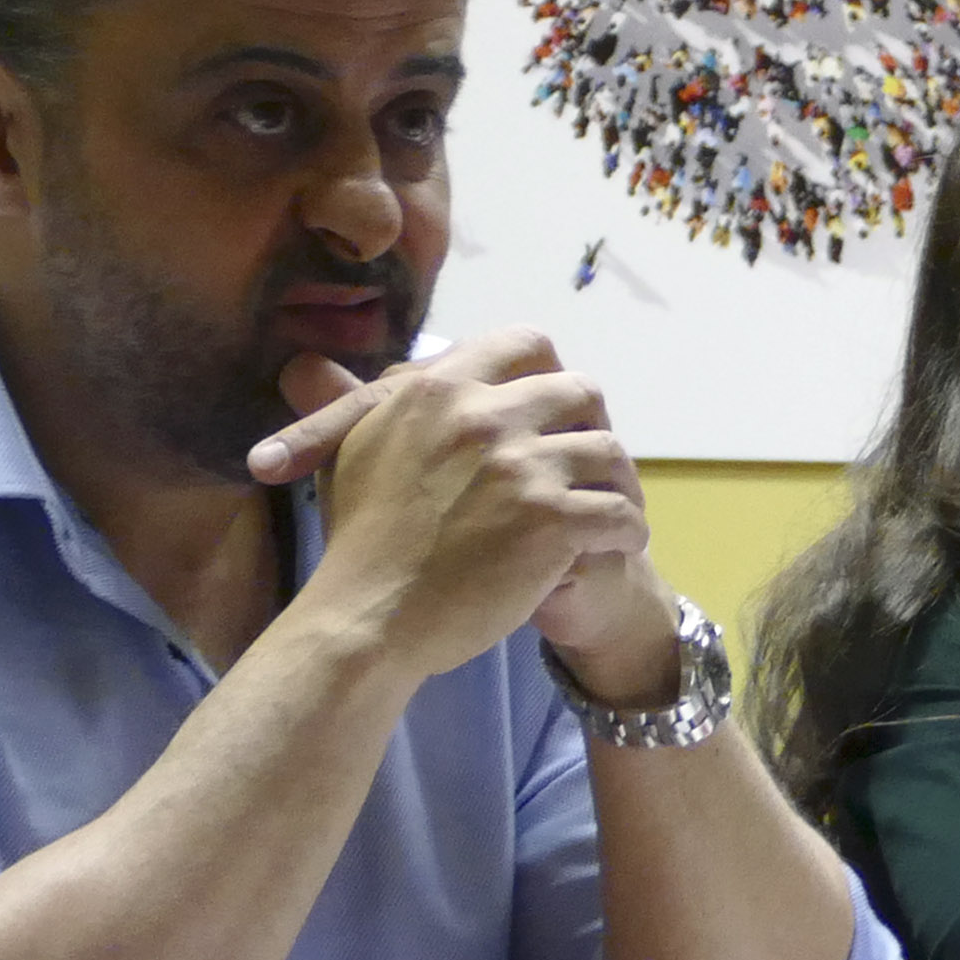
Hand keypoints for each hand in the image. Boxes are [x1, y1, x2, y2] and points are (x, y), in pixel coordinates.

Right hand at [248, 330, 657, 686]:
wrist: (370, 616)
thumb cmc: (359, 537)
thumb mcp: (354, 449)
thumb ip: (370, 402)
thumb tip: (332, 363)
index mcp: (441, 388)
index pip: (525, 344)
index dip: (549, 373)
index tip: (553, 409)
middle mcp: (485, 417)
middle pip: (581, 391)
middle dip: (592, 425)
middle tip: (589, 463)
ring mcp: (523, 468)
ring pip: (610, 452)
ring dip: (619, 481)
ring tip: (612, 507)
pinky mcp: (552, 522)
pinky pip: (621, 512)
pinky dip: (628, 529)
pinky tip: (617, 543)